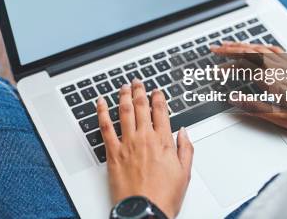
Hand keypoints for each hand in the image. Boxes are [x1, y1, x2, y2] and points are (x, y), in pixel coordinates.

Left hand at [97, 80, 192, 218]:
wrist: (145, 211)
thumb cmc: (164, 196)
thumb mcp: (185, 173)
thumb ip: (186, 148)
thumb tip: (184, 132)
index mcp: (163, 141)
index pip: (160, 111)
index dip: (158, 97)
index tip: (156, 91)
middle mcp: (144, 138)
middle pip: (141, 107)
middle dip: (139, 91)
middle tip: (138, 82)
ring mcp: (127, 144)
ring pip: (123, 111)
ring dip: (123, 96)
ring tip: (123, 86)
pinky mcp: (113, 153)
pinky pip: (105, 127)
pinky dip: (101, 112)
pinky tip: (100, 103)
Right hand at [211, 42, 286, 136]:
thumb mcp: (280, 117)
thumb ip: (255, 106)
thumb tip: (233, 99)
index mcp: (274, 79)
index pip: (243, 67)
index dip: (226, 67)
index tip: (212, 69)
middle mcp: (281, 68)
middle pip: (250, 52)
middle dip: (230, 49)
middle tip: (214, 49)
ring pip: (261, 49)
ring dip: (244, 44)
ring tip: (230, 44)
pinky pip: (276, 50)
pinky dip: (262, 46)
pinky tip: (258, 47)